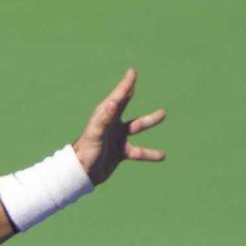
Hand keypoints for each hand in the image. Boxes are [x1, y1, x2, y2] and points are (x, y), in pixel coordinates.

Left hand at [74, 68, 166, 186]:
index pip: (118, 97)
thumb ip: (105, 117)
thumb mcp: (95, 133)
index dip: (125, 84)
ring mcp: (117, 138)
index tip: (132, 72)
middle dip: (129, 92)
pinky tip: (162, 156)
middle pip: (123, 105)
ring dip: (149, 120)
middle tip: (134, 81)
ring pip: (136, 127)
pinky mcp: (120, 152)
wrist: (82, 173)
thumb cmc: (85, 151)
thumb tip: (114, 102)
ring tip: (163, 114)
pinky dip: (149, 153)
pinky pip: (138, 151)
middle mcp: (111, 124)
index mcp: (105, 117)